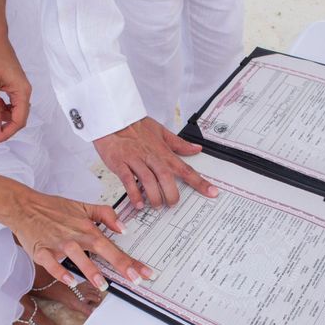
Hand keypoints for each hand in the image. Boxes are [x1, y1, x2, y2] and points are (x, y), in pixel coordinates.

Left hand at [0, 27, 31, 143]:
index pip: (18, 121)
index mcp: (23, 92)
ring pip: (13, 113)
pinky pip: (9, 105)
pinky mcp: (13, 87)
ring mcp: (20, 90)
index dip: (6, 133)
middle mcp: (25, 93)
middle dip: (2, 127)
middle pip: (18, 119)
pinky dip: (0, 109)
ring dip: (0, 118)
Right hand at [7, 188, 153, 290]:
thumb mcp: (83, 206)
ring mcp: (58, 243)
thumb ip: (106, 215)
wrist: (24, 205)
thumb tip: (124, 228)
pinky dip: (60, 271)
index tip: (146, 273)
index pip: (114, 246)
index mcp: (88, 228)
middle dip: (120, 264)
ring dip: (90, 269)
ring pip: (77, 256)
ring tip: (103, 284)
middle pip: (102, 250)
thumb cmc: (54, 208)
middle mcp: (76, 236)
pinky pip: (51, 263)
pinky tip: (71, 281)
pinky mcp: (41, 250)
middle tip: (135, 279)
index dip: (131, 260)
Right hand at [93, 117, 218, 207]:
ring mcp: (135, 160)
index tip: (212, 192)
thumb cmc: (135, 126)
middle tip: (172, 203)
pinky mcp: (120, 163)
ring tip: (156, 205)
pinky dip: (134, 193)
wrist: (112, 118)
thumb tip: (197, 149)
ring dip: (154, 196)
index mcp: (163, 151)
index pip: (185, 168)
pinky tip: (138, 203)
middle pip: (167, 176)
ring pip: (149, 180)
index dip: (199, 181)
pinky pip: (128, 180)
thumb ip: (179, 143)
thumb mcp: (160, 131)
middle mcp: (151, 156)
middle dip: (172, 193)